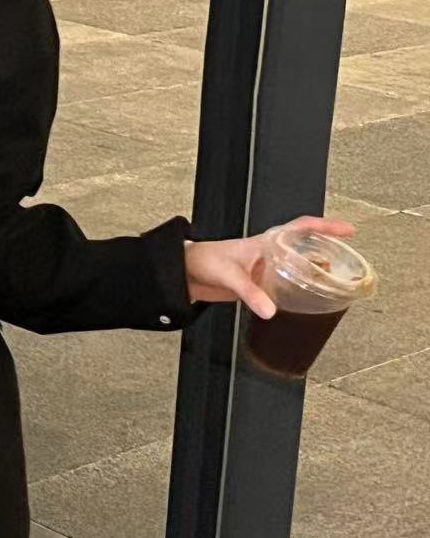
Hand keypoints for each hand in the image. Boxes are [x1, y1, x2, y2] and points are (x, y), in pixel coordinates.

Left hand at [183, 214, 355, 320]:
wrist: (186, 273)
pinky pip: (288, 284)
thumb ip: (250, 293)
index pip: (301, 228)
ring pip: (299, 266)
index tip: (347, 230)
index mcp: (265, 242)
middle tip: (350, 261)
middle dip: (329, 251)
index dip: (326, 227)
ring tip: (336, 281)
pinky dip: (301, 290)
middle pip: (306, 247)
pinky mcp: (261, 284)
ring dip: (317, 271)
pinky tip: (308, 300)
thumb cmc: (205, 261)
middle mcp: (269, 253)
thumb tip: (270, 311)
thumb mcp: (230, 275)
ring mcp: (266, 268)